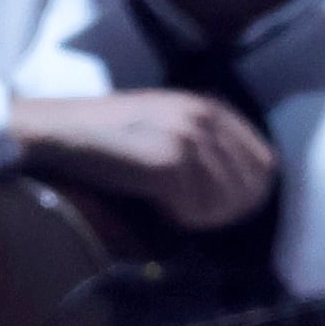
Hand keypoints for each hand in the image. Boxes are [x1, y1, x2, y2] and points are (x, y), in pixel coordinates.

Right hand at [13, 89, 277, 233]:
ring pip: (224, 201)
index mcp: (209, 107)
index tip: (220, 210)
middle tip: (192, 216)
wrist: (58, 133)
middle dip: (227, 210)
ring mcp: (187, 136)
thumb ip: (204, 145)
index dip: (250, 193)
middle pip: (251, 186)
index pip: (266, 162)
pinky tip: (157, 209)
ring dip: (200, 216)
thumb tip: (245, 191)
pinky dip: (179, 218)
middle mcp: (204, 117)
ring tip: (169, 210)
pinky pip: (194, 207)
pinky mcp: (167, 159)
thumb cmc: (105, 138)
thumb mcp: (164, 125)